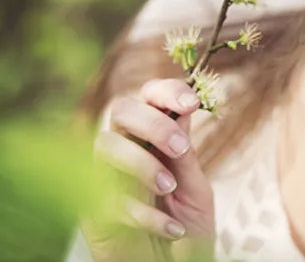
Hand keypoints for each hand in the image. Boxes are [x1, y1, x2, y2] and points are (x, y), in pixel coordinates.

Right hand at [82, 78, 215, 261]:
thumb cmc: (185, 231)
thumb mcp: (195, 190)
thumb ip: (185, 156)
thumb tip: (182, 110)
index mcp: (154, 142)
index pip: (149, 99)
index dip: (165, 91)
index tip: (191, 101)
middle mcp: (126, 152)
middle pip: (121, 110)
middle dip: (153, 122)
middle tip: (180, 147)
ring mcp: (104, 179)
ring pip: (104, 144)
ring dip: (141, 163)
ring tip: (169, 188)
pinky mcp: (91, 211)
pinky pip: (103, 195)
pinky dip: (141, 212)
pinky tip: (169, 227)